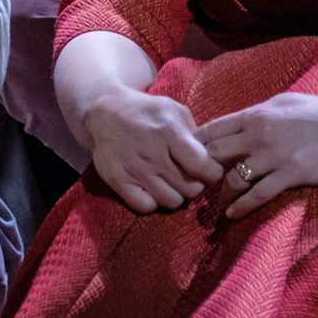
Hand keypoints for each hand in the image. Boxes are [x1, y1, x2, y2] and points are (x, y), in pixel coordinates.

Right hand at [80, 87, 222, 213]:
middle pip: (190, 188)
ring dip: (177, 195)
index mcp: (169, 131)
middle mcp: (153, 153)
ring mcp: (134, 169)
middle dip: (197, 184)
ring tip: (173, 182)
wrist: (104, 112)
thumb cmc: (146, 111)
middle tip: (191, 176)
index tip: (211, 169)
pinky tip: (154, 188)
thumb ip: (195, 132)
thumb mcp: (174, 109)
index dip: (213, 172)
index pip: (203, 166)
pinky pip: (146, 207)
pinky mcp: (118, 181)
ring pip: (171, 201)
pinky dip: (154, 202)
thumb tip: (213, 157)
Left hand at [196, 90, 317, 219]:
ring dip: (220, 195)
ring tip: (215, 206)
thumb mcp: (282, 103)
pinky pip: (258, 194)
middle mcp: (259, 134)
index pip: (212, 130)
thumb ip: (257, 114)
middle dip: (201, 172)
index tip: (186, 160)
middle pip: (214, 155)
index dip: (194, 145)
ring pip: (233, 178)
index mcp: (255, 114)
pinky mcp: (290, 174)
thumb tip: (238, 122)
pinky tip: (233, 214)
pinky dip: (241, 207)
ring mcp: (274, 155)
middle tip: (195, 187)